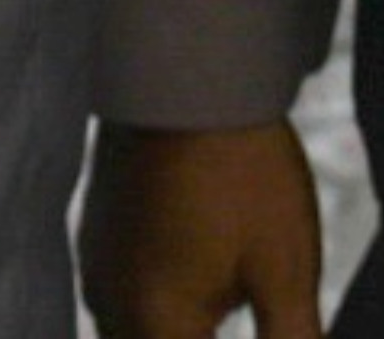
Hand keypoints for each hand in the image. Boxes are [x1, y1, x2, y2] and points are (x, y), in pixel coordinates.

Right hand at [79, 121, 322, 338]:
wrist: (186, 71)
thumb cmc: (242, 171)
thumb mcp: (285, 269)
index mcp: (156, 326)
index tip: (263, 323)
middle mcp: (112, 305)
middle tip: (247, 306)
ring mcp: (98, 267)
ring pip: (130, 335)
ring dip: (178, 331)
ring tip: (226, 299)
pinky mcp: (98, 233)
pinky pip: (122, 300)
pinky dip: (158, 311)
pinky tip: (200, 282)